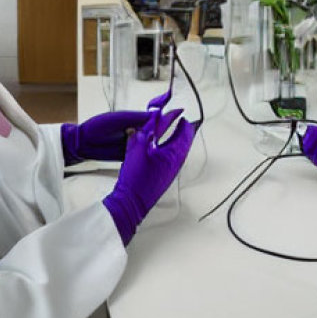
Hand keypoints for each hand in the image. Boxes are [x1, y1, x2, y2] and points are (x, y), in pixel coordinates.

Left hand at [61, 108, 180, 165]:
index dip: (167, 116)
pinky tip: (157, 159)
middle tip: (180, 135)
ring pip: (150, 144)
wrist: (81, 143)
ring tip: (172, 149)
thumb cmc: (96, 126)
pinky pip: (142, 154)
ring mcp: (132, 143)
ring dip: (159, 146)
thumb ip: (136, 118)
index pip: (154, 118)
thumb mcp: (118, 119)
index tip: (181, 113)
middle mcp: (135, 131)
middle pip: (155, 132)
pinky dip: (149, 156)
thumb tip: (155, 115)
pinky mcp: (128, 155)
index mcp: (134, 119)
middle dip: (167, 133)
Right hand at [102, 111, 195, 244]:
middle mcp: (176, 163)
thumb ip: (142, 133)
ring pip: (178, 150)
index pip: (185, 133)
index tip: (180, 114)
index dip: (182, 121)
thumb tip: (147, 121)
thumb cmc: (136, 180)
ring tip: (172, 132)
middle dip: (182, 130)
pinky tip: (159, 149)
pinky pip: (172, 158)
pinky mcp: (164, 177)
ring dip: (176, 139)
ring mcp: (171, 171)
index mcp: (174, 154)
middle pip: (184, 142)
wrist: (131, 203)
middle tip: (180, 122)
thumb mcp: (137, 150)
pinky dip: (169, 149)